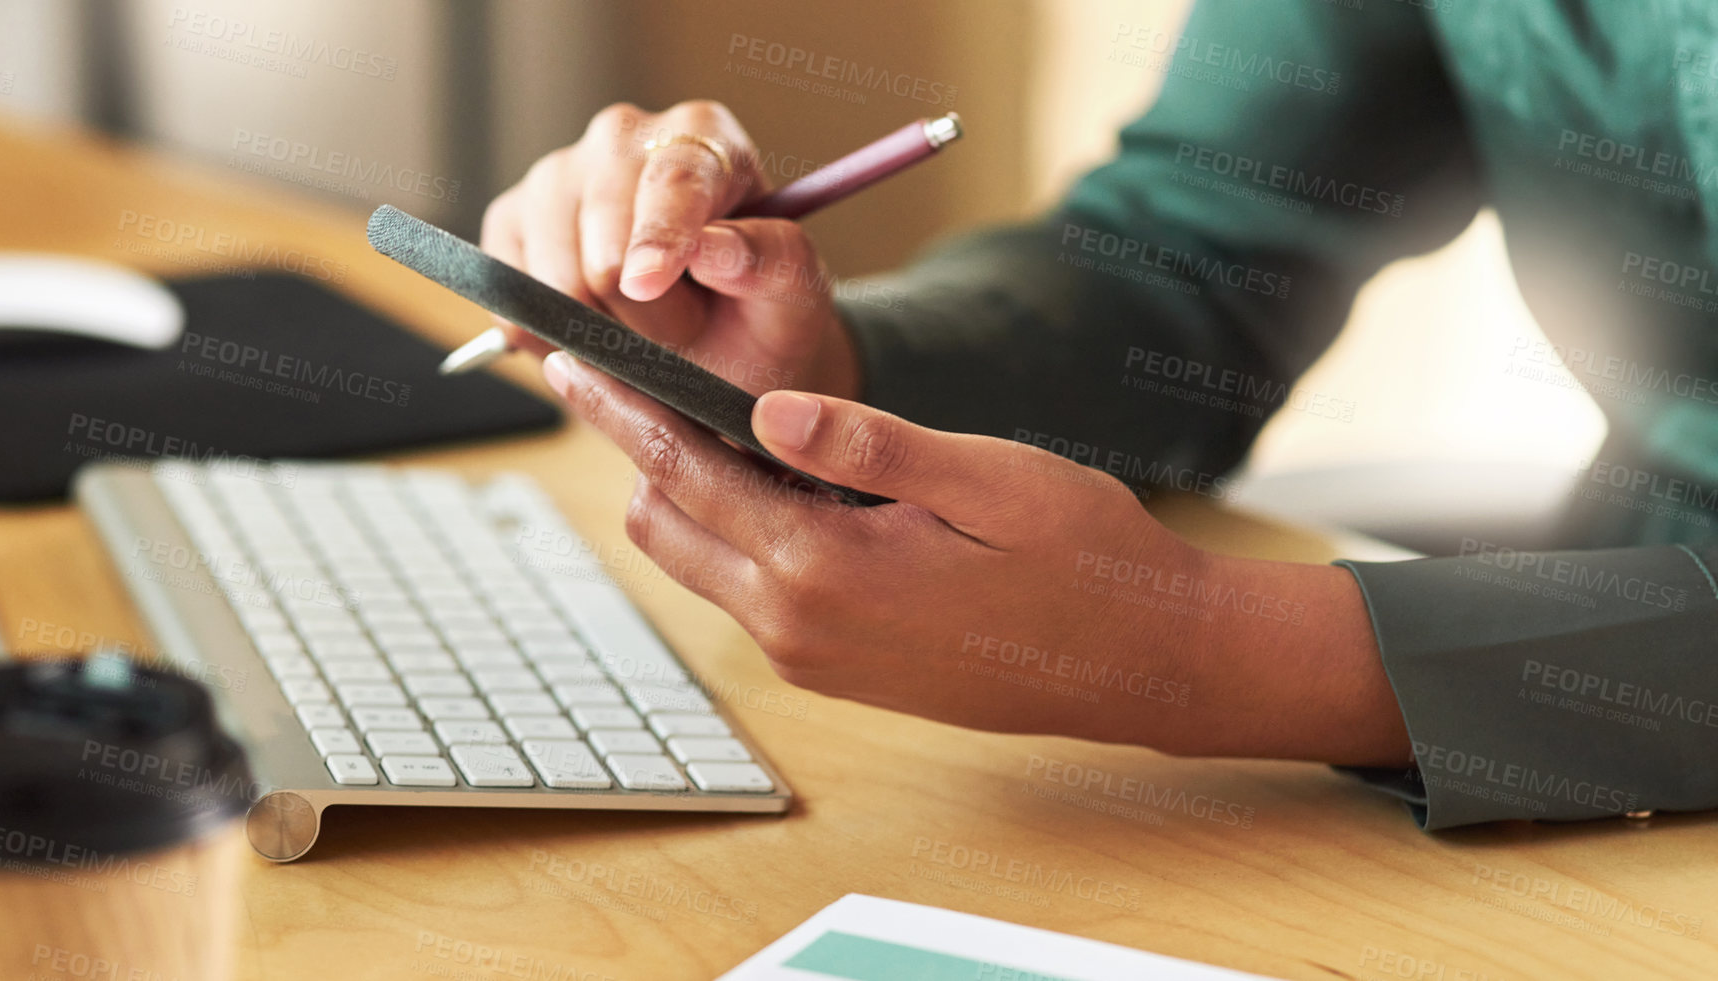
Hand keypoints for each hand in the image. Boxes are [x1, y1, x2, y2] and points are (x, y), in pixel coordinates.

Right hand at [482, 101, 861, 399]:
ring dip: (602, 330)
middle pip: (604, 246)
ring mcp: (556, 173)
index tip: (646, 285)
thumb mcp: (793, 294)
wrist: (716, 342)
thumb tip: (714, 246)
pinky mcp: (510, 219)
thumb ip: (771, 261)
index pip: (673, 180)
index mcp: (701, 133)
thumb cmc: (758, 310)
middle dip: (646, 312)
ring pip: (554, 280)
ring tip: (642, 325)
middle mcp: (620, 135)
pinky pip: (513, 297)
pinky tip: (595, 328)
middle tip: (684, 326)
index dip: (659, 237)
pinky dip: (553, 335)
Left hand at [543, 352, 1410, 764]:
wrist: (1141, 664)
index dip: (625, 410)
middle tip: (631, 376)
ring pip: (704, 562)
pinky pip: (751, 593)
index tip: (576, 363)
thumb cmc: (1083, 559)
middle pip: (668, 526)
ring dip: (692, 493)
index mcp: (826, 570)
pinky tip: (777, 484)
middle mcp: (799, 627)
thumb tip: (765, 407)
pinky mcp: (835, 671)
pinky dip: (737, 533)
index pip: (686, 474)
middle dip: (641, 450)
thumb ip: (870, 445)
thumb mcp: (987, 480)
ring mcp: (812, 659)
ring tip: (706, 418)